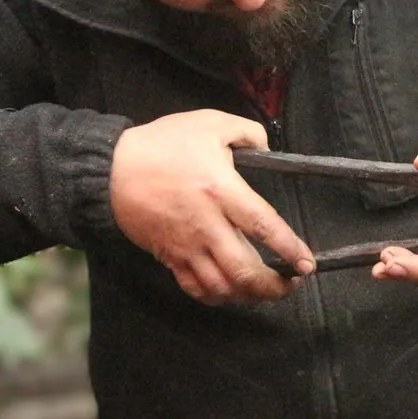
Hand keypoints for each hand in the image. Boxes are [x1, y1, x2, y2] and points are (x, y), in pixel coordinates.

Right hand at [109, 110, 314, 304]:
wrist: (110, 169)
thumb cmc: (162, 145)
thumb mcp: (209, 122)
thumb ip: (247, 132)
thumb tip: (267, 147)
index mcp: (221, 191)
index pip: (264, 227)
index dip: (289, 249)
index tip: (307, 265)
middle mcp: (207, 225)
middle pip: (244, 270)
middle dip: (272, 286)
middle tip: (290, 285)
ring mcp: (186, 245)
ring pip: (221, 286)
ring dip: (247, 295)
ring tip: (264, 290)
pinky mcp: (169, 256)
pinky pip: (194, 287)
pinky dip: (216, 296)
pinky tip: (229, 291)